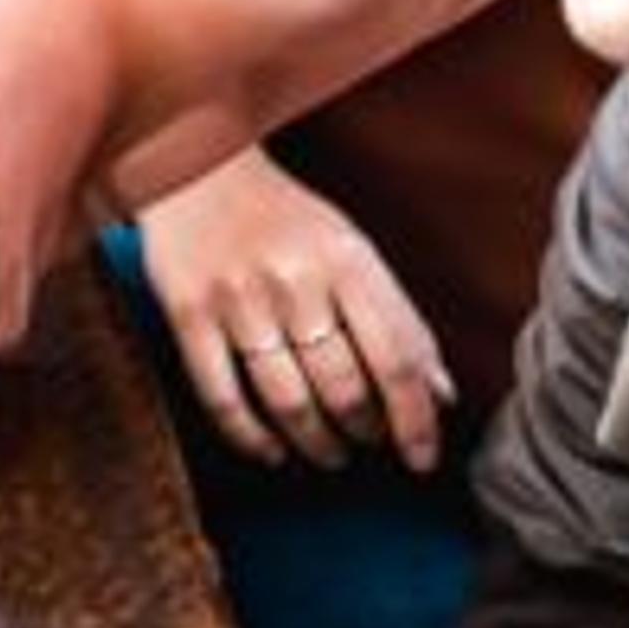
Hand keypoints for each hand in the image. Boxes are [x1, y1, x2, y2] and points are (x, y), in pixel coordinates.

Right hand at [141, 151, 455, 472]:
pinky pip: (222, 396)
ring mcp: (237, 299)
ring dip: (315, 442)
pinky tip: (270, 450)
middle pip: (343, 386)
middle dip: (363, 430)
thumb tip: (441, 394)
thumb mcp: (350, 250)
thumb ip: (397, 318)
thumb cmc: (282, 216)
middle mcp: (295, 279)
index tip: (422, 458)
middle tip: (367, 441)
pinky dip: (250, 437)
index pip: (396, 359)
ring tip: (329, 453)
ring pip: (287, 400)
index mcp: (347, 260)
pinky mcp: (187, 313)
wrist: (194, 168)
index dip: (415, 419)